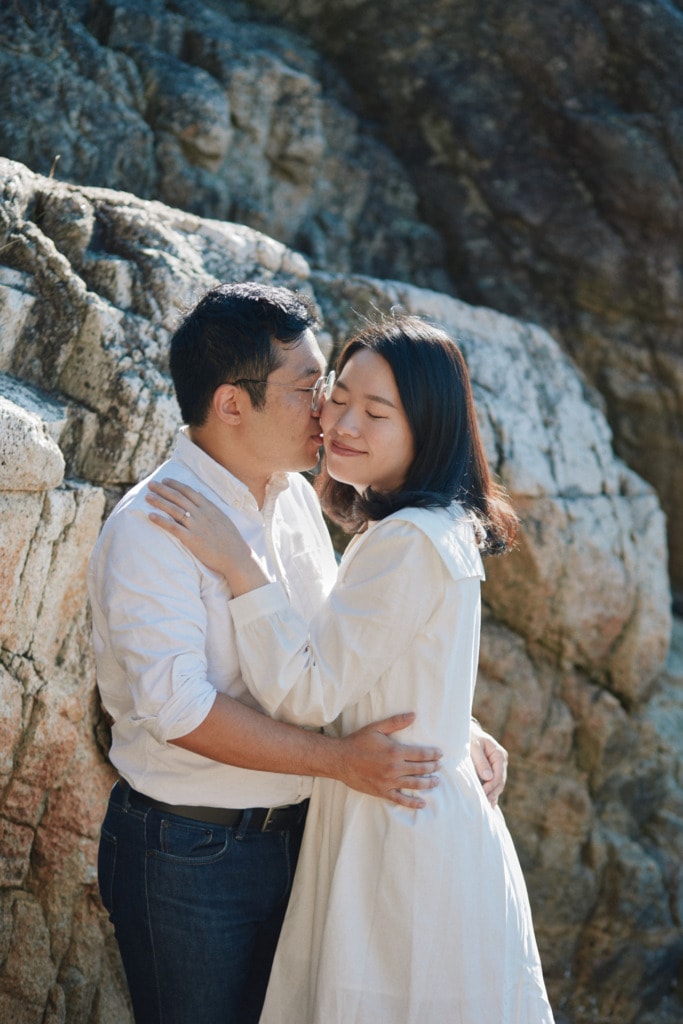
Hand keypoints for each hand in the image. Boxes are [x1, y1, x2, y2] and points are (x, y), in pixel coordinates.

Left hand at [146, 479, 266, 593]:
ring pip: (174, 510)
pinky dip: (161, 521)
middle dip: (163, 490)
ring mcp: (196, 526)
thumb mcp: (222, 518)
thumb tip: (199, 495)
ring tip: (147, 497)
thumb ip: (210, 507)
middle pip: (178, 498)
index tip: (165, 480)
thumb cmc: (230, 539)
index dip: (175, 485)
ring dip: (159, 502)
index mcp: (210, 508)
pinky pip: (173, 527)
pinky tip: (151, 516)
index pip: (189, 491)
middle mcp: (202, 514)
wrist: (236, 556)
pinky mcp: (191, 539)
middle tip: (151, 484)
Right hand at [336, 712, 441, 808]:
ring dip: (428, 783)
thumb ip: (396, 722)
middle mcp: (395, 768)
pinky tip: (422, 803)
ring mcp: (389, 782)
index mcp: (395, 752)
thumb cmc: (358, 742)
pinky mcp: (382, 792)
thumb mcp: (376, 728)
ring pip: (414, 784)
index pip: (421, 754)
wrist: (340, 760)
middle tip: (440, 767)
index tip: (440, 754)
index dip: (433, 754)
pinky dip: (413, 802)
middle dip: (433, 768)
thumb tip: (413, 715)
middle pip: (420, 769)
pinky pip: (401, 800)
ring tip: (436, 781)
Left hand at [469, 719, 507, 807]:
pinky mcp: (492, 770)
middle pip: (500, 782)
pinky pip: (493, 784)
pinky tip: (488, 803)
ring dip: (492, 795)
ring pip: (498, 785)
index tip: (482, 794)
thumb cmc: (469, 737)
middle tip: (485, 805)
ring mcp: (498, 767)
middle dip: (493, 794)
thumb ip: (481, 761)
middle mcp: (501, 761)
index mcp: (499, 755)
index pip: (498, 775)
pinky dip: (491, 792)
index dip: (491, 787)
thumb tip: (488, 777)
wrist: (466, 732)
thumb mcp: (474, 747)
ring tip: (487, 807)